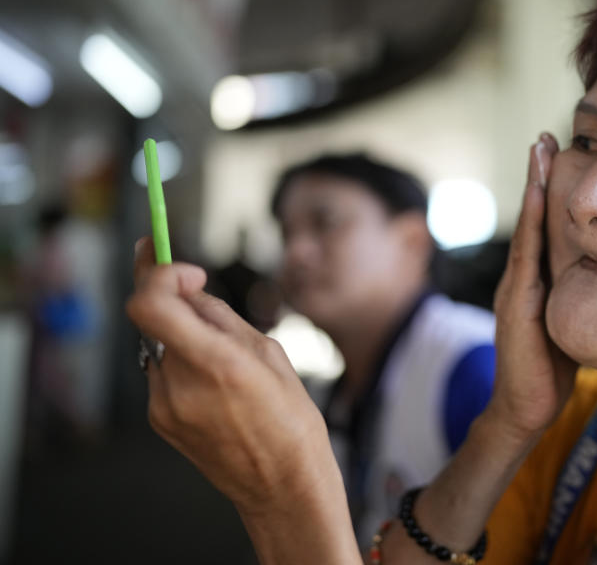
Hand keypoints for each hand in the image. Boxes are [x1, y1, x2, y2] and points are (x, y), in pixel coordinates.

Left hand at [125, 238, 335, 516]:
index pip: (151, 304)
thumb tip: (191, 291)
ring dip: (178, 332)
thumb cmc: (290, 422)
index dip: (157, 272)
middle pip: (151, 318)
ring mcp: (164, 406)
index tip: (181, 267)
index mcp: (217, 364)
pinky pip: (161, 372)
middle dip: (171, 295)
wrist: (281, 484)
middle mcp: (181, 385)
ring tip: (220, 352)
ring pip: (156, 344)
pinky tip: (213, 381)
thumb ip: (222, 319)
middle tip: (188, 281)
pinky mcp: (159, 420)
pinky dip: (180, 361)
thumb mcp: (270, 355)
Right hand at [488, 132, 577, 438]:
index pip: (544, 228)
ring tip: (538, 151)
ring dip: (531, 188)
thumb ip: (584, 298)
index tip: (560, 154)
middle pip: (531, 218)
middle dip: (537, 176)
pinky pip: (524, 256)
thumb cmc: (552, 371)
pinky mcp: (517, 304)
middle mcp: (521, 278)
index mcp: (537, 282)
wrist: (524, 410)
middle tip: (545, 136)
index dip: (549, 192)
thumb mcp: (572, 323)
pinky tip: (534, 197)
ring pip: (526, 228)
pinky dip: (529, 223)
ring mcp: (515, 288)